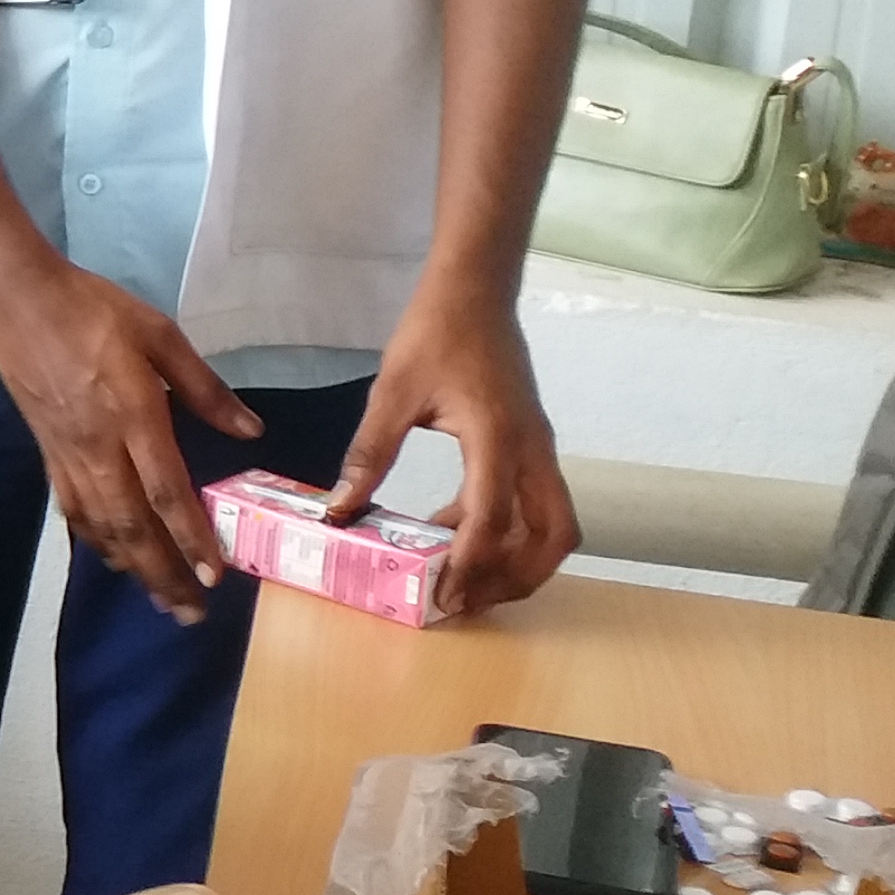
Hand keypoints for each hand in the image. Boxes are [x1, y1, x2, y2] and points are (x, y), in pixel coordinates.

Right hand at [0, 254, 255, 619]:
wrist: (17, 298)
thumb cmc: (94, 309)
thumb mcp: (159, 335)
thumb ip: (205, 388)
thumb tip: (251, 430)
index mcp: (133, 416)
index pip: (166, 492)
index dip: (191, 539)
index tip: (216, 575)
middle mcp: (100, 447)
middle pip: (133, 525)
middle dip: (164, 573)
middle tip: (191, 613)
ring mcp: (69, 453)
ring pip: (102, 525)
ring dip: (133, 568)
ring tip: (159, 600)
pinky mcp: (48, 451)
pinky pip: (74, 507)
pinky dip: (96, 540)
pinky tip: (111, 557)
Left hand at [326, 284, 574, 616]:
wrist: (475, 293)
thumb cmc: (435, 335)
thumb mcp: (391, 394)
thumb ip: (368, 455)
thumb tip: (340, 510)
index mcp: (497, 438)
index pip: (493, 518)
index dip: (471, 564)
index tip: (444, 597)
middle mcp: (532, 450)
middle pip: (552, 537)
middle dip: (516, 578)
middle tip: (466, 600)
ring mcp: (539, 448)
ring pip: (554, 525)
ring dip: (519, 560)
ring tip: (464, 580)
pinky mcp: (533, 445)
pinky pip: (537, 504)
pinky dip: (509, 531)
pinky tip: (455, 533)